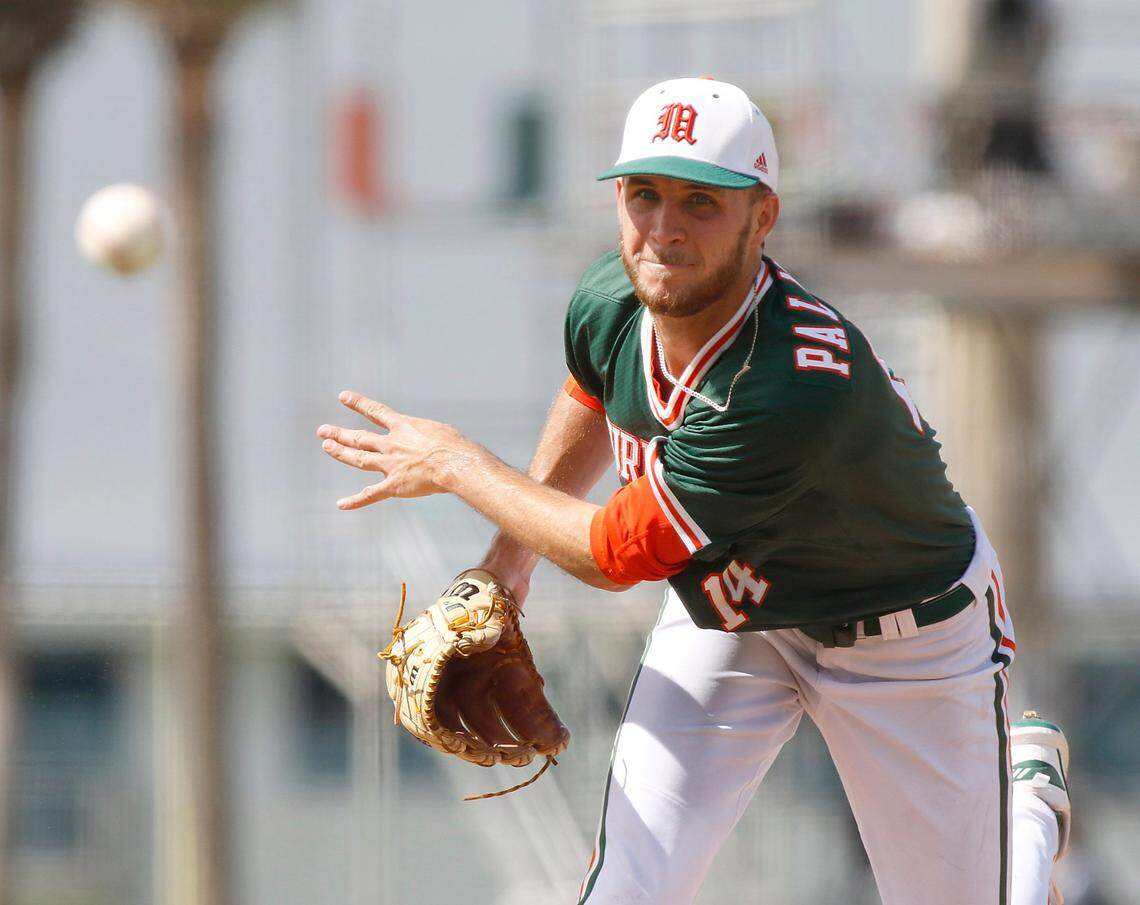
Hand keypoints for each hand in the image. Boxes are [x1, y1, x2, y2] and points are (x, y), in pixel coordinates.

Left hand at [317, 391, 474, 509]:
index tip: (343, 397)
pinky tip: (341, 504)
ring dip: (341, 453)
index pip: (376, 412)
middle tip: (323, 430)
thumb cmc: (456, 446)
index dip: (358, 404)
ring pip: (359, 459)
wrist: (455, 463)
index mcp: (404, 427)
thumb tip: (431, 441)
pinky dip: (355, 501)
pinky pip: (370, 494)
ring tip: (326, 447)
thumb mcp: (440, 431)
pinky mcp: (394, 485)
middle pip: (360, 438)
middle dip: (340, 433)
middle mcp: (392, 444)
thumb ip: (428, 435)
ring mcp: (390, 465)